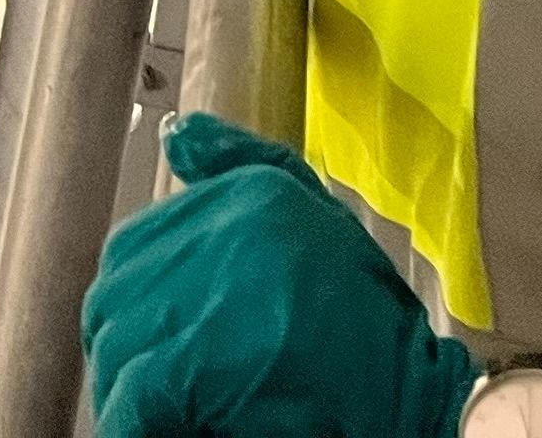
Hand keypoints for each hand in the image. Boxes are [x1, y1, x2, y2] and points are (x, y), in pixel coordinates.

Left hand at [85, 115, 476, 437]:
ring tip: (178, 409)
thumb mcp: (318, 221)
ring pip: (117, 346)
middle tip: (166, 388)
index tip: (164, 344)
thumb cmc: (372, 333)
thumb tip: (181, 134)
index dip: (141, 305)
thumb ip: (243, 166)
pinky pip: (131, 396)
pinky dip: (136, 419)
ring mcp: (209, 297)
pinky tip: (174, 425)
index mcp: (250, 197)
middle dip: (130, 348)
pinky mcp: (195, 366)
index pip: (133, 247)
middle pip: (116, 297)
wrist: (425, 408)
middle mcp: (226, 231)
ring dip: (133, 387)